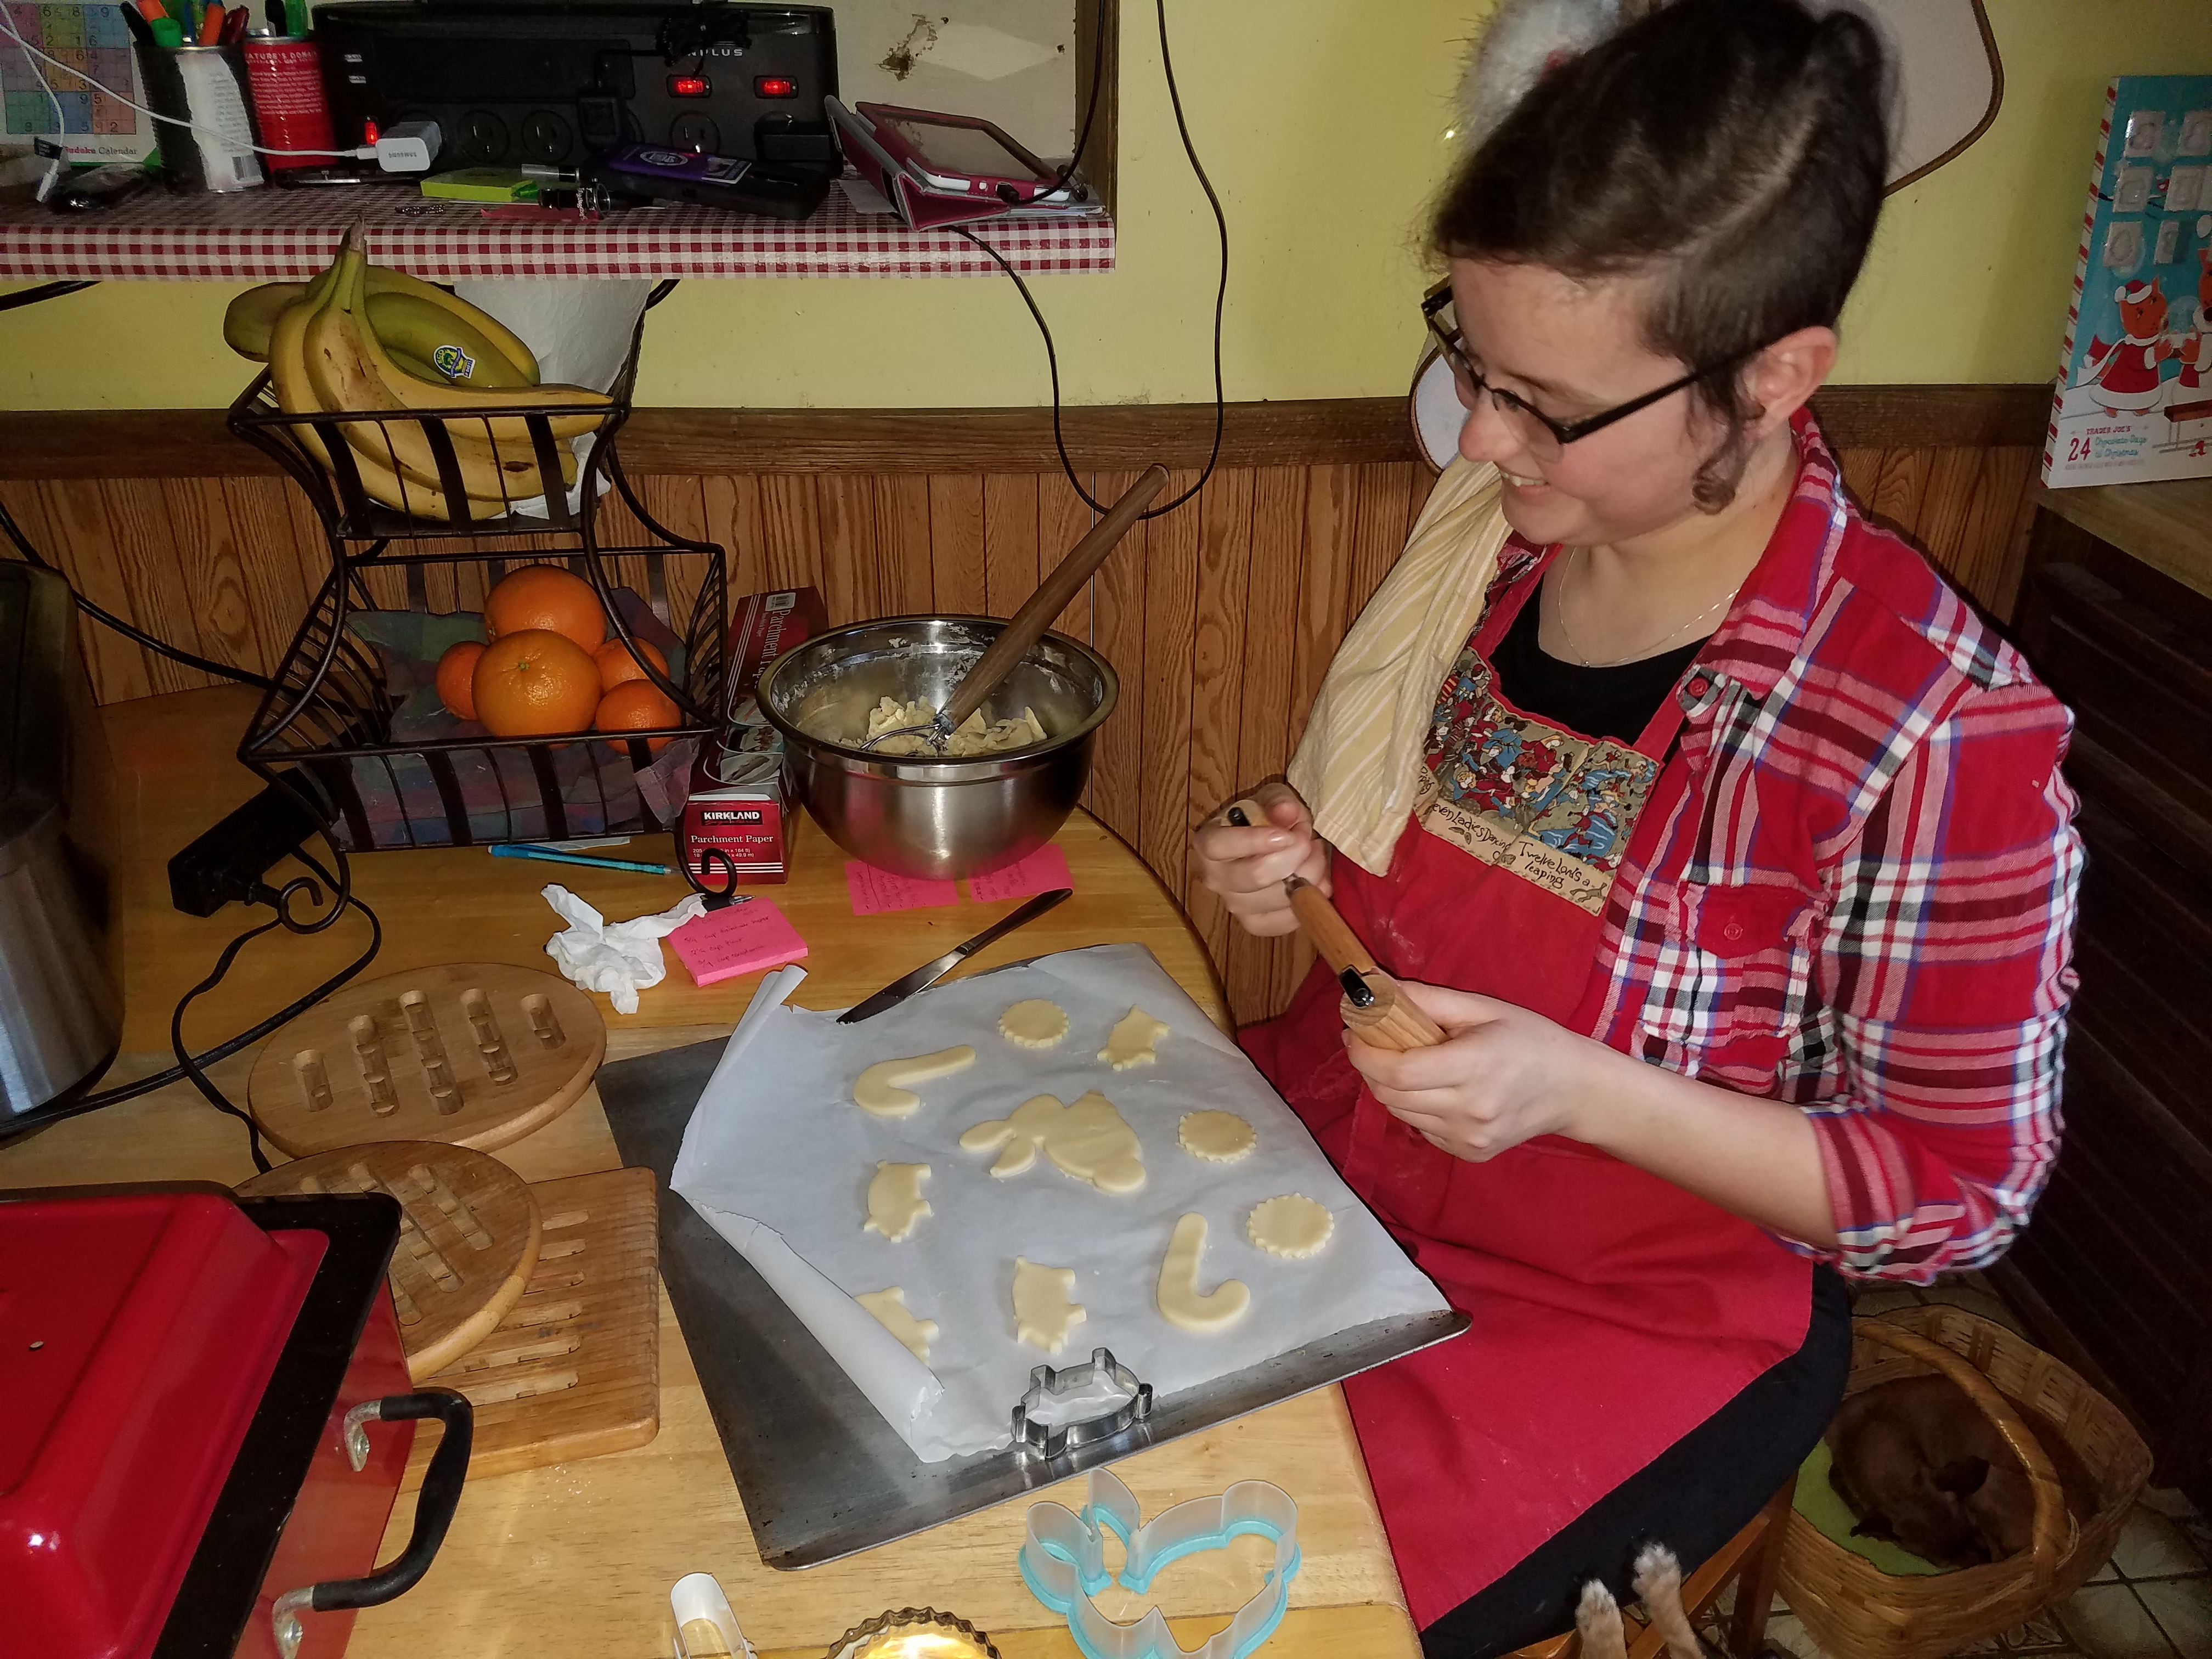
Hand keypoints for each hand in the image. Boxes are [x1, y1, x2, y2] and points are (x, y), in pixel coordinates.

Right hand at [1189, 781, 1328, 937]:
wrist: (1269, 843)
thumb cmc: (1266, 818)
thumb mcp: (1271, 798)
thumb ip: (1278, 801)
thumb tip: (1286, 812)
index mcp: (1209, 843)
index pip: (1220, 846)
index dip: (1253, 841)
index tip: (1286, 835)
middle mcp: (1216, 878)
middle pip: (1256, 875)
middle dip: (1295, 856)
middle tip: (1310, 840)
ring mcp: (1235, 905)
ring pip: (1278, 897)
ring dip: (1310, 874)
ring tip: (1317, 855)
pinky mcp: (1256, 924)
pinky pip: (1287, 920)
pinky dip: (1310, 901)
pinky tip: (1317, 882)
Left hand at [1343, 981, 1624, 1160]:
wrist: (1574, 1089)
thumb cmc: (1530, 1039)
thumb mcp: (1483, 1008)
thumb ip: (1427, 1000)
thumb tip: (1374, 987)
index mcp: (1473, 1068)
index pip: (1396, 1072)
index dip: (1364, 1052)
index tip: (1354, 1031)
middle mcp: (1468, 1111)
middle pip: (1389, 1095)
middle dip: (1371, 1066)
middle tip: (1375, 1041)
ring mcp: (1468, 1138)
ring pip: (1400, 1113)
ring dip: (1391, 1087)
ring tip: (1410, 1062)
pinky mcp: (1469, 1154)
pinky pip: (1421, 1128)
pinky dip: (1416, 1107)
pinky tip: (1438, 1089)